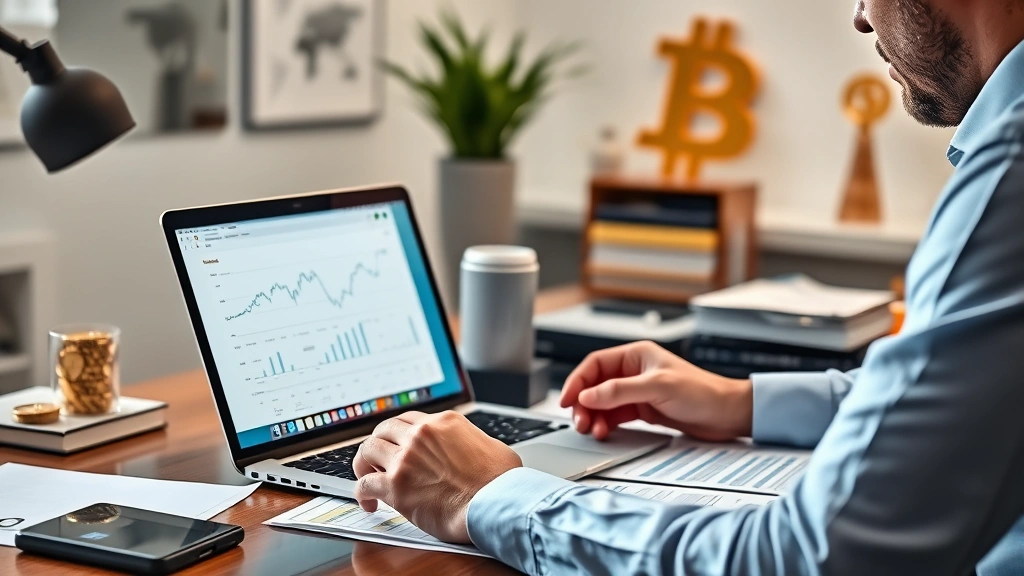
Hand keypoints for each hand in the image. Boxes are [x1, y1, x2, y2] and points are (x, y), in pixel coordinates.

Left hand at [353, 410, 522, 542]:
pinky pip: (365, 484)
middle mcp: (420, 435)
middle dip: (378, 444)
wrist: (496, 504)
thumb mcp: (491, 446)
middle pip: (383, 429)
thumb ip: (471, 442)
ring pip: (367, 450)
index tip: (395, 444)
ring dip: (364, 464)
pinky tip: (367, 501)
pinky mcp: (396, 486)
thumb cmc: (501, 482)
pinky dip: (362, 493)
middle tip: (377, 460)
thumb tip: (472, 452)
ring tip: (367, 477)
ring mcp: (406, 459)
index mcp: (444, 422)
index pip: (408, 420)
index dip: (398, 434)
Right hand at [560, 341, 752, 441]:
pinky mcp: (644, 410)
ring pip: (603, 403)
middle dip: (583, 403)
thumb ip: (619, 391)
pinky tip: (605, 433)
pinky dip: (607, 424)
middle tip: (580, 421)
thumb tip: (587, 396)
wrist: (728, 414)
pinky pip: (615, 416)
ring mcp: (638, 392)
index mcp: (636, 356)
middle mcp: (634, 372)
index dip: (577, 382)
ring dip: (594, 416)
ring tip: (592, 430)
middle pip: (595, 386)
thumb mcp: (658, 387)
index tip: (567, 400)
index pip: (595, 365)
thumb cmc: (703, 392)